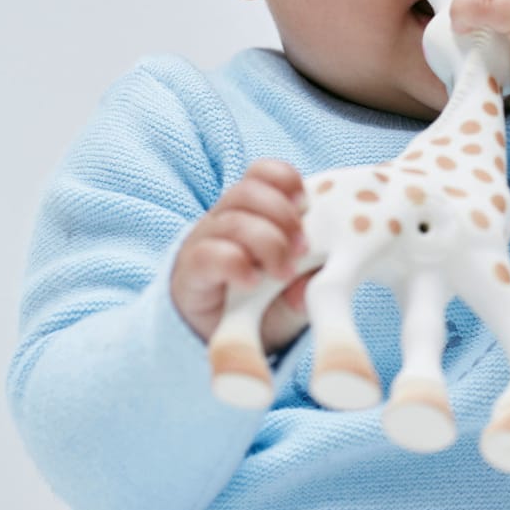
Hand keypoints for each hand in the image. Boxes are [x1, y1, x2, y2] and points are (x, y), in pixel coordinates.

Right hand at [170, 159, 312, 354]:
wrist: (223, 335)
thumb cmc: (266, 301)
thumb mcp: (296, 291)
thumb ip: (310, 284)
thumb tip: (317, 287)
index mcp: (255, 211)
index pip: (261, 174)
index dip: (284, 180)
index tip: (307, 205)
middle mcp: (227, 218)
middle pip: (246, 191)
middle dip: (282, 215)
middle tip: (303, 249)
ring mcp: (206, 242)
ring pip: (231, 220)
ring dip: (266, 242)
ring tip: (284, 272)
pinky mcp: (192, 271)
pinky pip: (208, 255)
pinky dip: (235, 264)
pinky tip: (252, 282)